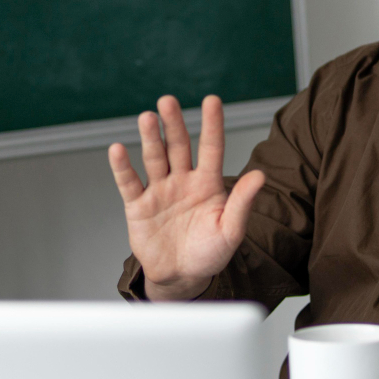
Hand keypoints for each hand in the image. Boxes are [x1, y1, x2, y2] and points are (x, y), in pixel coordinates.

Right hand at [108, 94, 264, 300]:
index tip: (212, 101)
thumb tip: (260, 176)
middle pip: (179, 146)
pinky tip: (118, 149)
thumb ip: (242, 203)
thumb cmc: (209, 253)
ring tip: (147, 117)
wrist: (182, 277)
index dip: (212, 124)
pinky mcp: (138, 205)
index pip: (212, 148)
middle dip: (174, 123)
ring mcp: (160, 190)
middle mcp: (183, 180)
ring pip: (155, 158)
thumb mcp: (231, 230)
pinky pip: (129, 182)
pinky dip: (122, 167)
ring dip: (151, 138)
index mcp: (208, 183)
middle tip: (168, 101)